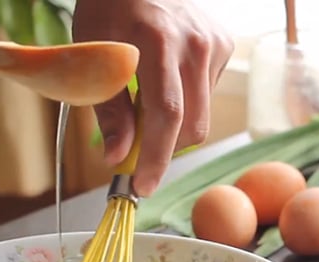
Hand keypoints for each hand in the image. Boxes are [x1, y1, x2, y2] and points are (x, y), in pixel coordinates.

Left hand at [72, 0, 233, 196]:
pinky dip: (185, 102)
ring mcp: (214, 43)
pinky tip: (167, 78)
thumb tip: (117, 157)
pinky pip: (206, 94)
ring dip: (173, 125)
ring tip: (146, 100)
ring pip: (201, 114)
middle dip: (165, 150)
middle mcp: (196, 43)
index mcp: (158, 40)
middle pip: (192, 125)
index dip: (156, 157)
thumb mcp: (94, 52)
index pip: (167, 114)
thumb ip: (109, 108)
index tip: (142, 186)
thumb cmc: (109, 6)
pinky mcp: (224, 45)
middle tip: (137, 156)